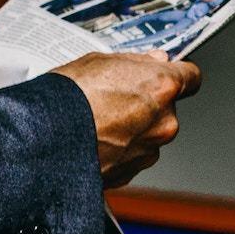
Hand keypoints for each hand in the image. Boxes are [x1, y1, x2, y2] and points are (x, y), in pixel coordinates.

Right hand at [51, 52, 203, 189]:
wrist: (43, 140)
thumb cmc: (67, 98)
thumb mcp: (100, 61)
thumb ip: (136, 62)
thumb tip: (153, 61)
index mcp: (162, 87)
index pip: (192, 76)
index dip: (177, 73)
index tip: (167, 72)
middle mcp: (164, 121)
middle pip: (168, 107)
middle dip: (148, 102)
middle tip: (116, 96)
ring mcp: (150, 150)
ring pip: (150, 132)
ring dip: (134, 127)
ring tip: (100, 120)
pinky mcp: (133, 172)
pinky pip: (134, 154)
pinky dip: (121, 148)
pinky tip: (96, 139)